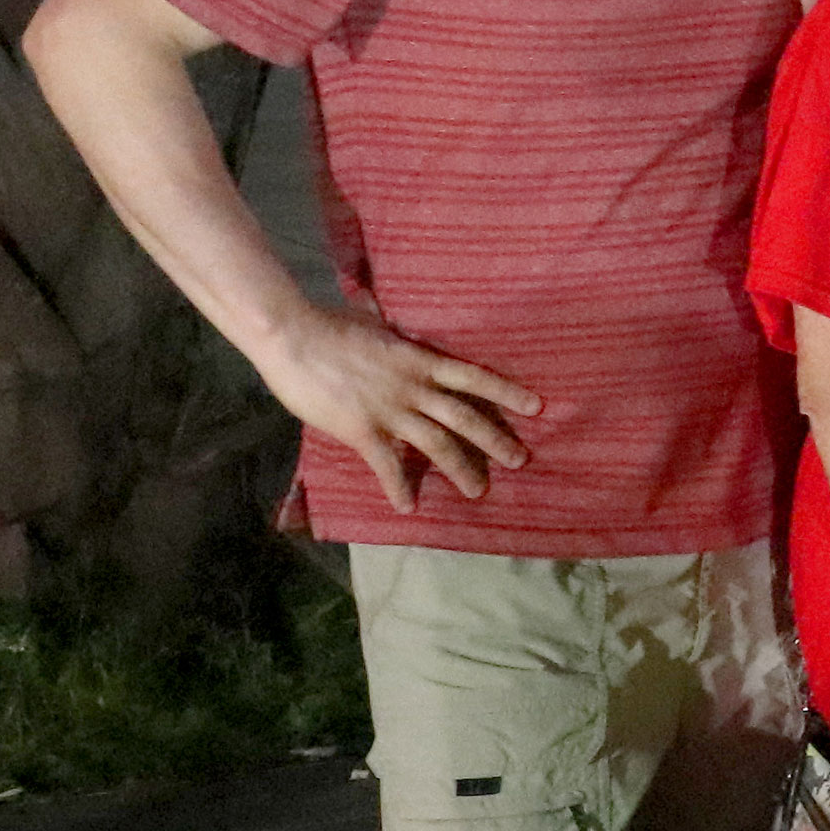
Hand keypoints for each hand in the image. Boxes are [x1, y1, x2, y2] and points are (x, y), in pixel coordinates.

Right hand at [253, 302, 540, 510]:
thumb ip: (396, 339)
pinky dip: (399, 488)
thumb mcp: (377, 325)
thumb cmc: (329, 323)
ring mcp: (390, 410)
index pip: (475, 376)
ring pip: (438, 445)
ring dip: (462, 470)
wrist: (291, 334)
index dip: (507, 392)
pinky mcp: (362, 429)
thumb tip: (400, 332)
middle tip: (520, 460)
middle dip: (496, 440)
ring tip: (480, 491)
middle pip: (466, 417)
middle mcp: (414, 386)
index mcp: (420, 359)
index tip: (537, 407)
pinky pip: (387, 465)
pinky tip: (409, 507)